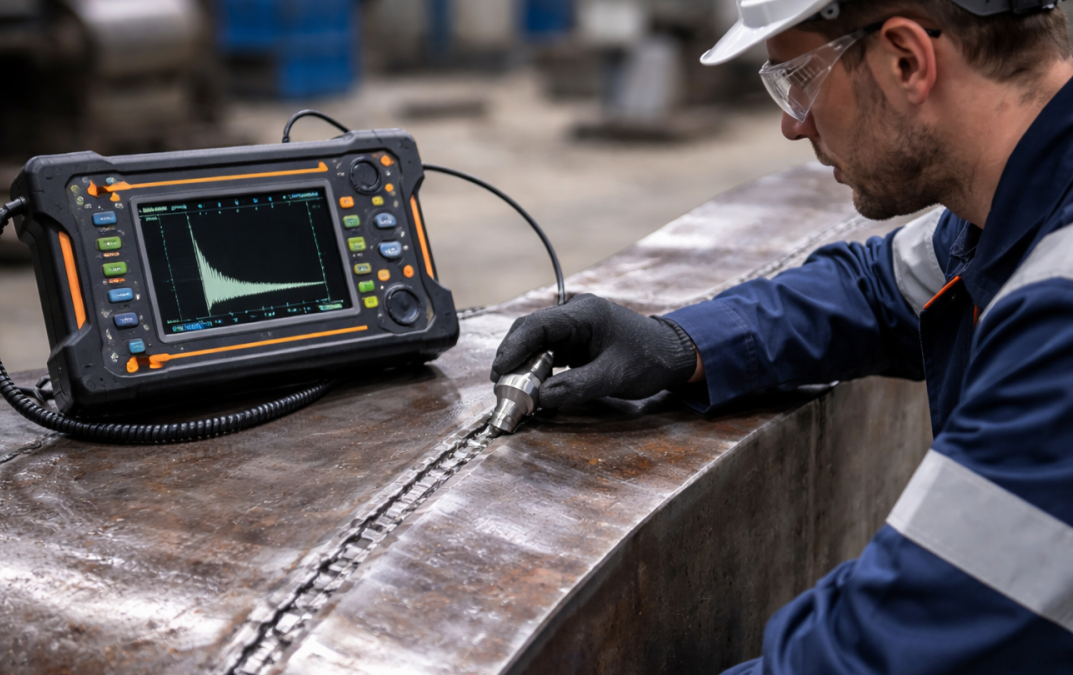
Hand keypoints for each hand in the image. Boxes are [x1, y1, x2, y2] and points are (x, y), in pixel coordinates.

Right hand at [489, 294, 698, 408]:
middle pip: (530, 331)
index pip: (537, 326)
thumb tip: (537, 399)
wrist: (673, 354)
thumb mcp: (612, 377)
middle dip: (512, 358)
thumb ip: (574, 387)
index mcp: (584, 314)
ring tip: (512, 390)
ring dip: (523, 365)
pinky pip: (547, 351)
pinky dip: (536, 368)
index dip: (512, 348)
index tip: (498, 372)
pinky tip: (531, 387)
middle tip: (501, 387)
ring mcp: (574, 326)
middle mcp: (575, 313)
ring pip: (535, 342)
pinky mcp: (575, 339)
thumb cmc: (648, 361)